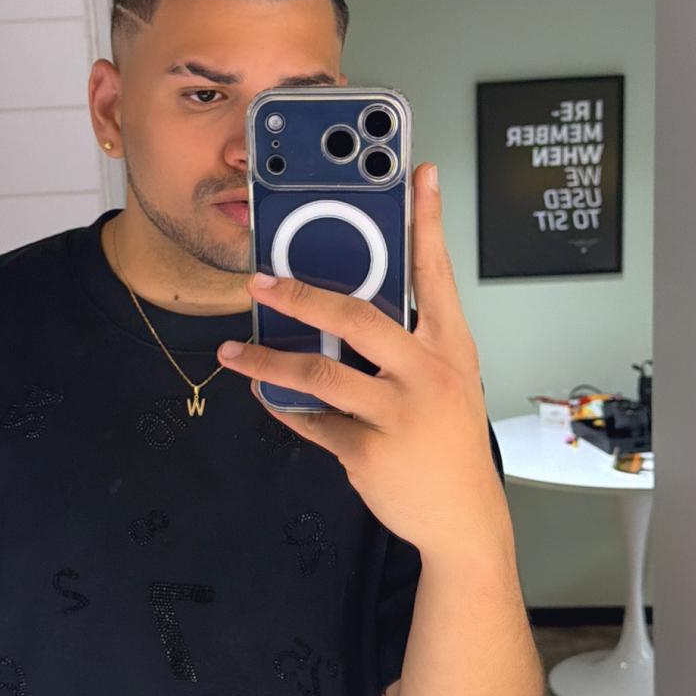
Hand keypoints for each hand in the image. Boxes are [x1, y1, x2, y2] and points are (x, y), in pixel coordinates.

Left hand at [216, 161, 510, 561]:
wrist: (463, 520)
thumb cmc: (449, 444)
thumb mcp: (445, 383)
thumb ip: (406, 347)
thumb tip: (344, 314)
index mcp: (449, 348)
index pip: (436, 273)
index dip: (427, 221)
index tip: (419, 174)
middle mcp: (426, 373)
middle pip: (356, 317)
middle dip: (300, 293)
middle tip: (259, 281)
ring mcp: (398, 414)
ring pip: (319, 373)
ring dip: (267, 361)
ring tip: (232, 353)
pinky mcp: (369, 452)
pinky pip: (313, 422)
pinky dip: (284, 409)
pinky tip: (266, 398)